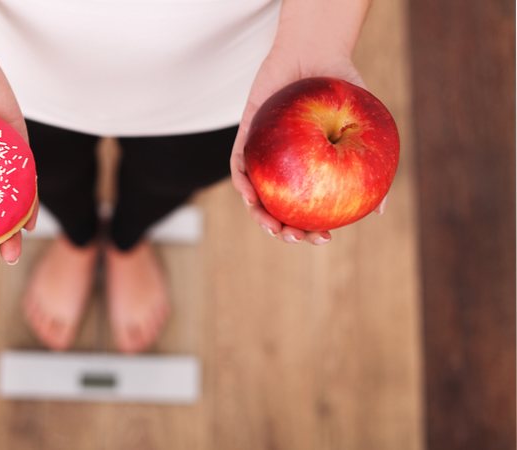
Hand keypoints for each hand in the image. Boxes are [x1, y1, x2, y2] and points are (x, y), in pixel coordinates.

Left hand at [230, 46, 386, 244]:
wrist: (315, 52)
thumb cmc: (341, 89)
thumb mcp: (362, 126)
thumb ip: (369, 164)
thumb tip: (380, 210)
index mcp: (309, 170)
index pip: (307, 209)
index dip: (312, 229)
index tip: (324, 238)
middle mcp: (285, 167)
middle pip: (278, 209)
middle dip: (283, 231)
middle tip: (295, 237)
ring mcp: (263, 154)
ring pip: (255, 195)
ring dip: (259, 215)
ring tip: (273, 227)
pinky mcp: (245, 137)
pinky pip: (239, 165)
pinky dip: (242, 182)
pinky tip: (250, 194)